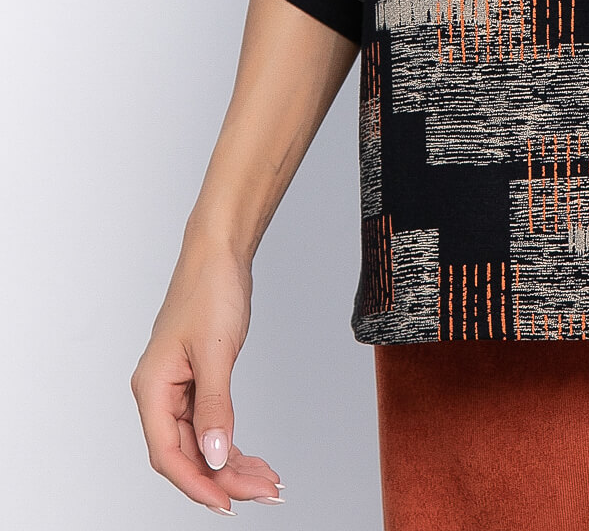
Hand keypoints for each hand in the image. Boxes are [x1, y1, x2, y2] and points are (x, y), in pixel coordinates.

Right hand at [130, 236, 283, 512]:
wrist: (220, 252)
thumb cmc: (211, 289)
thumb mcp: (216, 351)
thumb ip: (215, 407)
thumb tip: (216, 456)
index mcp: (152, 388)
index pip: (167, 454)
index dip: (197, 484)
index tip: (228, 504)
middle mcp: (159, 393)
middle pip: (187, 454)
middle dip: (226, 478)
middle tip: (266, 492)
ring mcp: (178, 388)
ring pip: (201, 444)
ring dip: (233, 465)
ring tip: (268, 481)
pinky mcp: (197, 381)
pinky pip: (210, 425)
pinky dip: (232, 443)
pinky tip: (254, 459)